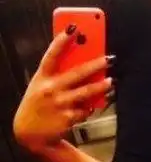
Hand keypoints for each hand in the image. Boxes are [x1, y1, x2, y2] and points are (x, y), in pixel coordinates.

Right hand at [13, 27, 112, 152]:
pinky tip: (93, 105)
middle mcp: (50, 89)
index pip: (51, 55)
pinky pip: (85, 110)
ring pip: (86, 92)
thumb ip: (56, 76)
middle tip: (109, 58)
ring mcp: (60, 104)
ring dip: (101, 86)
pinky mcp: (68, 118)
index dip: (61, 40)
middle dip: (95, 64)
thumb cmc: (38, 105)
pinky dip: (90, 107)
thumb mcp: (40, 87)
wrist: (29, 134)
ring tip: (111, 81)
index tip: (73, 27)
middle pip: (77, 72)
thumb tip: (81, 64)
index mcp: (41, 77)